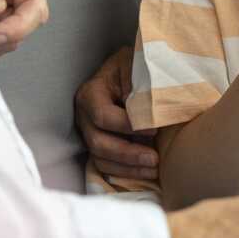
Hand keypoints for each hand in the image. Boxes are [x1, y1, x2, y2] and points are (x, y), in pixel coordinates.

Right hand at [77, 46, 158, 183]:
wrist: (130, 72)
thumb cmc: (134, 67)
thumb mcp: (135, 65)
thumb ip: (138, 83)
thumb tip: (141, 112)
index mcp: (90, 93)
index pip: (103, 116)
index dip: (127, 126)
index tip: (154, 129)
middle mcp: (84, 116)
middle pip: (98, 142)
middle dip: (127, 154)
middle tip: (154, 158)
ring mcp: (88, 133)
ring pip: (101, 158)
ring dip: (128, 168)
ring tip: (154, 169)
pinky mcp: (98, 145)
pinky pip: (106, 165)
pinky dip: (125, 172)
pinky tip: (146, 172)